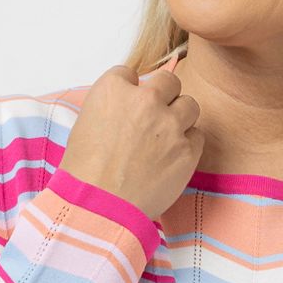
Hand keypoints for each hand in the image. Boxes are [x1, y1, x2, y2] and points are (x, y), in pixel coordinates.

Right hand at [59, 59, 204, 222]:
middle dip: (164, 97)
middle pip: (169, 81)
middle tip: (155, 118)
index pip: (130, 74)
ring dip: (181, 118)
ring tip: (167, 139)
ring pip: (189, 105)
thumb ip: (111, 109)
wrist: (99, 207)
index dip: (131, 91)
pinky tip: (172, 159)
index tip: (129, 107)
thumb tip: (126, 110)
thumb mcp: (85, 126)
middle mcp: (145, 100)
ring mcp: (170, 124)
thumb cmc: (84, 173)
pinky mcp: (187, 150)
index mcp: (113, 90)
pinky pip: (198, 136)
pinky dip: (188, 145)